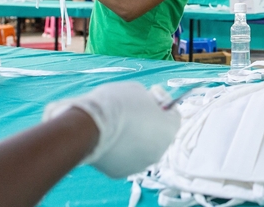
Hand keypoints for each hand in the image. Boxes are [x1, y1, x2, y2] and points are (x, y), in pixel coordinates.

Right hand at [42, 82, 179, 178]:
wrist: (90, 126)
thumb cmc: (117, 104)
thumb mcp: (138, 91)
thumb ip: (148, 100)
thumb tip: (148, 105)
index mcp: (169, 130)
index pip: (173, 116)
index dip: (163, 102)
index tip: (152, 93)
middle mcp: (159, 151)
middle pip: (158, 134)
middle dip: (150, 121)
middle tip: (136, 109)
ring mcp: (140, 164)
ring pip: (141, 148)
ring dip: (135, 137)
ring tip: (119, 124)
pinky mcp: (120, 172)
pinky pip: (123, 157)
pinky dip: (119, 149)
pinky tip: (109, 137)